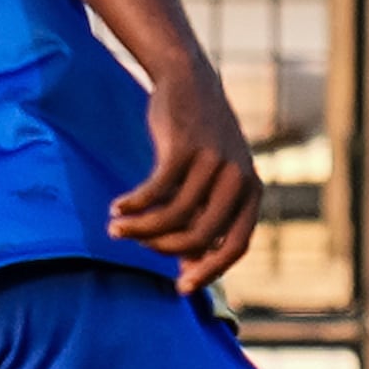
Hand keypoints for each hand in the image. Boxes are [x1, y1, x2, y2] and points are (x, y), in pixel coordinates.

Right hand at [112, 68, 260, 292]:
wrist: (189, 80)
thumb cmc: (200, 138)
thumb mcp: (214, 179)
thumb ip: (209, 218)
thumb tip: (193, 266)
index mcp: (252, 191)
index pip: (235, 246)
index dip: (209, 272)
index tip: (180, 289)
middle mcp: (239, 178)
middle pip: (199, 237)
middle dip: (163, 250)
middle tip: (136, 246)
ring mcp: (213, 162)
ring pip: (173, 217)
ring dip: (140, 229)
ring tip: (116, 229)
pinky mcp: (184, 147)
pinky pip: (154, 191)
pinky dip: (134, 205)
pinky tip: (118, 206)